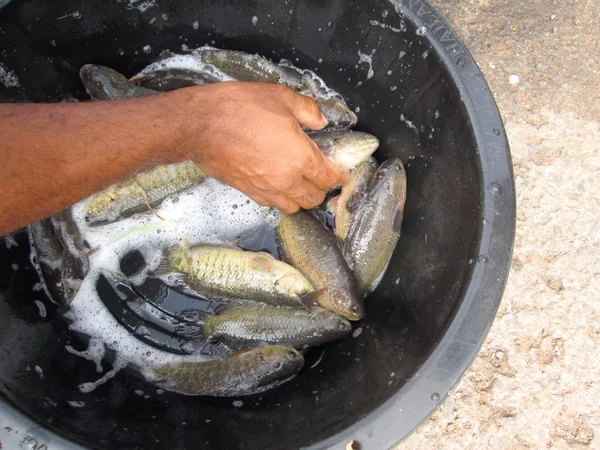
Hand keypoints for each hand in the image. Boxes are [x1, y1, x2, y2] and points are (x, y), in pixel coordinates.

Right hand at [172, 82, 347, 212]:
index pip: (329, 177)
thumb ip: (307, 110)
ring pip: (293, 206)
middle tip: (321, 175)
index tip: (341, 172)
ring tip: (299, 183)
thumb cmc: (239, 109)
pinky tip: (275, 183)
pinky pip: (270, 204)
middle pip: (313, 198)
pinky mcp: (247, 192)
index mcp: (301, 157)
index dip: (339, 175)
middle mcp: (286, 179)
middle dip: (321, 188)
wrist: (200, 125)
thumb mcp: (280, 97)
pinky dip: (278, 198)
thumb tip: (319, 119)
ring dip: (300, 197)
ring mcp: (266, 189)